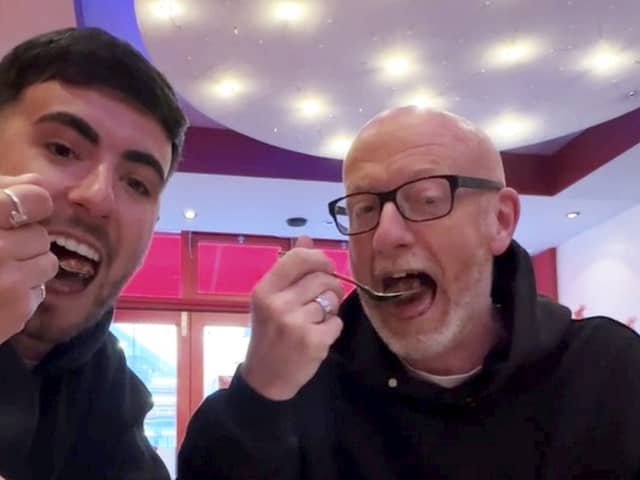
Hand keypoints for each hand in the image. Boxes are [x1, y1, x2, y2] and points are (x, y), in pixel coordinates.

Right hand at [0, 174, 58, 344]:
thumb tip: (37, 183)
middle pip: (40, 234)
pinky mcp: (18, 308)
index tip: (18, 214)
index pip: (37, 198)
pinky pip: (40, 290)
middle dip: (21, 244)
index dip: (32, 205)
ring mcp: (8, 279)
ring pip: (48, 262)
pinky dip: (22, 294)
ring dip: (27, 268)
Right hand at [241, 236, 344, 399]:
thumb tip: (306, 237)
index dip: (319, 259)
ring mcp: (295, 323)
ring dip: (330, 310)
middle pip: (322, 278)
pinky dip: (331, 329)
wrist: (266, 378)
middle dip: (330, 287)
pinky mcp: (313, 341)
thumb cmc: (270, 333)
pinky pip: (336, 322)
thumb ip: (289, 268)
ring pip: (332, 300)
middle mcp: (278, 304)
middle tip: (324, 300)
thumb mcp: (271, 298)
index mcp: (265, 289)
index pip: (299, 258)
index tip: (324, 268)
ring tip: (315, 321)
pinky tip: (316, 337)